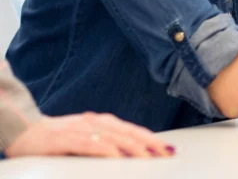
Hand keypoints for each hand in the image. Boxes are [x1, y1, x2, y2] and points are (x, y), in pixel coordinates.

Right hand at [5, 113, 174, 158]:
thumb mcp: (85, 138)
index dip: (152, 139)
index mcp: (103, 121)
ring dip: (135, 149)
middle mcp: (96, 122)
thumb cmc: (58, 138)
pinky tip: (119, 158)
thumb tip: (127, 155)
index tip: (168, 148)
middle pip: (130, 133)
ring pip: (116, 139)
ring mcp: (83, 129)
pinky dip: (108, 152)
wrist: (26, 130)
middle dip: (150, 144)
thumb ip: (105, 143)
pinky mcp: (68, 139)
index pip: (133, 131)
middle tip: (167, 154)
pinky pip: (92, 146)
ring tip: (150, 158)